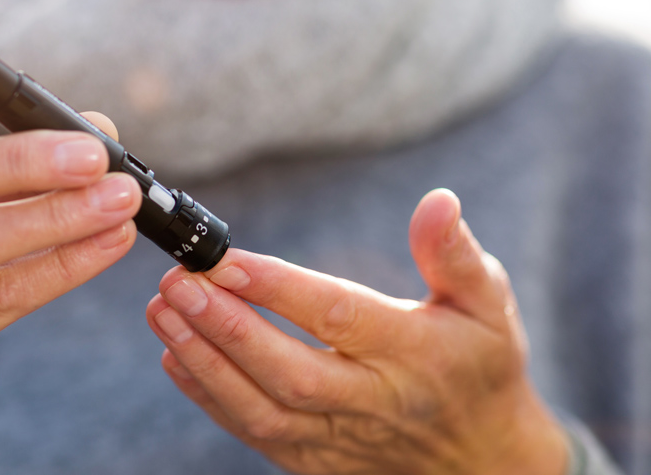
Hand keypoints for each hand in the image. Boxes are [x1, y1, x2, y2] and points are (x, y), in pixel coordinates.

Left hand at [146, 189, 568, 474]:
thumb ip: (455, 254)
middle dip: (226, 328)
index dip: (279, 288)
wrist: (483, 460)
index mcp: (413, 354)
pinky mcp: (316, 463)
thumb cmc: (481, 366)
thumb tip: (437, 201)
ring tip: (162, 311)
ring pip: (262, 410)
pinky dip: (210, 397)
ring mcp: (341, 441)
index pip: (337, 317)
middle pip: (289, 372)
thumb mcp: (488, 305)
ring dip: (205, 362)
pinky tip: (176, 354)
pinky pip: (254, 434)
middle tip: (176, 283)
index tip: (225, 258)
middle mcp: (373, 403)